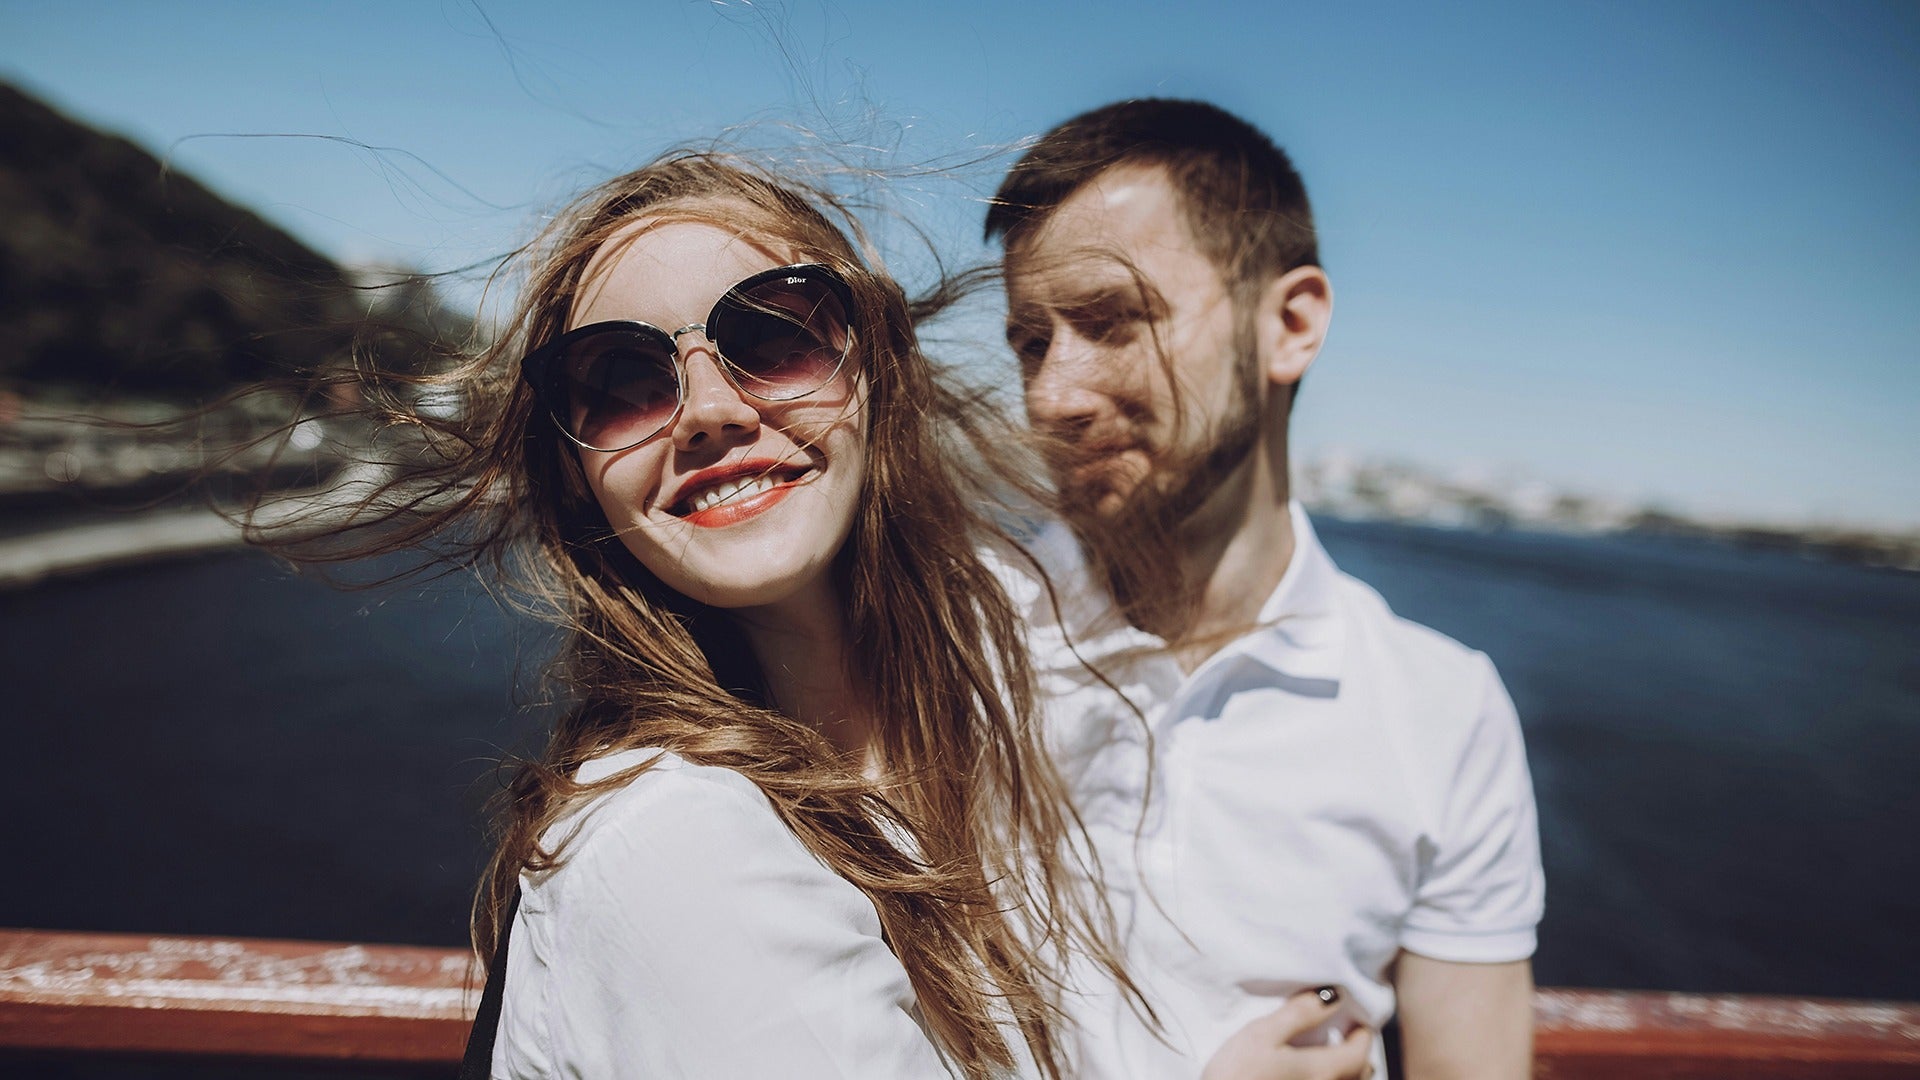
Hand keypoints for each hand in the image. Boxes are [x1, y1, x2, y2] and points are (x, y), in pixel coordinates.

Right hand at [1199, 988, 1374, 1079]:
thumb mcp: (1262, 1035)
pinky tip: (1306, 1073)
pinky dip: (1330, 1079)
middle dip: (1357, 1051)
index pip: (1360, 1051)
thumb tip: (1331, 996)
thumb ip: (1299, 1014)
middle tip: (1342, 1033)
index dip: (1363, 1031)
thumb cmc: (1235, 1075)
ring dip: (1346, 1069)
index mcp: (1323, 1070)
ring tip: (1326, 1054)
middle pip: (1361, 1072)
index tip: (1355, 1017)